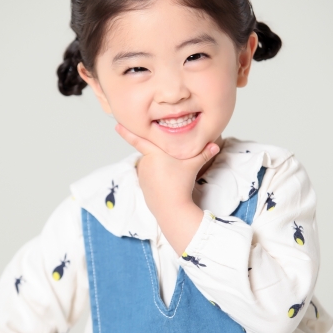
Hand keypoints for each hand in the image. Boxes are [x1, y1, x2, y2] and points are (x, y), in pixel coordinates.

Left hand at [115, 124, 219, 254]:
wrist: (171, 208)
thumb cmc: (180, 184)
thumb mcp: (193, 166)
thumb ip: (204, 153)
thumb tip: (217, 144)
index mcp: (154, 152)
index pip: (138, 138)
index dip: (127, 131)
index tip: (116, 124)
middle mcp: (145, 162)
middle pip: (152, 152)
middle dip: (160, 155)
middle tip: (172, 164)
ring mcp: (142, 174)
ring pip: (150, 164)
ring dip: (158, 165)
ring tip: (170, 175)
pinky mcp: (142, 184)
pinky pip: (148, 175)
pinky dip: (155, 176)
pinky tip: (165, 182)